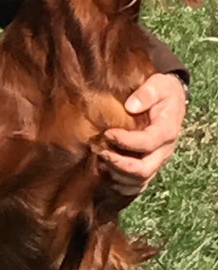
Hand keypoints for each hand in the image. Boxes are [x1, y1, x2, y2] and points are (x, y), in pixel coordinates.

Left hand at [101, 73, 186, 196]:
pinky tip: (105, 173)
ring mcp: (156, 160)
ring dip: (117, 175)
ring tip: (99, 160)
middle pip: (144, 169)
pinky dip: (121, 183)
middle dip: (119, 164)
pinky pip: (137, 184)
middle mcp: (163, 150)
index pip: (147, 143)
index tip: (107, 133)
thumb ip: (146, 93)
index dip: (125, 141)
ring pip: (139, 180)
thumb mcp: (158, 85)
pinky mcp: (148, 164)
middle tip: (99, 151)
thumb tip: (131, 106)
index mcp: (167, 131)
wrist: (170, 98)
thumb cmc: (161, 90)